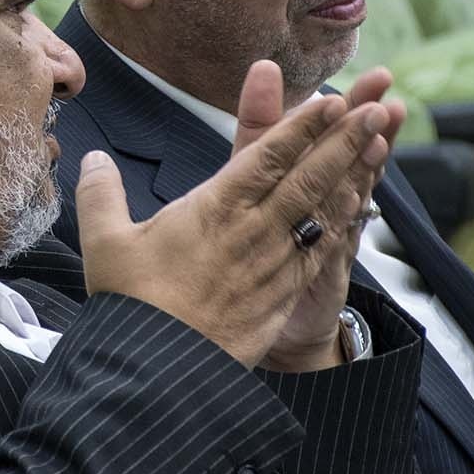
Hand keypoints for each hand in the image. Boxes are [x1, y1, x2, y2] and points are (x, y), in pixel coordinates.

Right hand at [76, 61, 392, 367]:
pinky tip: (356, 208)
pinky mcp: (281, 296)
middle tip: (375, 107)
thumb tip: (92, 158)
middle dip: (344, 140)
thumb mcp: (105, 242)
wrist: (161, 372)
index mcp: (215, 209)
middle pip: (308, 177)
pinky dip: (342, 223)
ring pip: (322, 211)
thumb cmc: (133, 304)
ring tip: (380, 145)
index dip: (301, 127)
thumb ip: (101, 193)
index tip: (331, 101)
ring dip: (353, 175)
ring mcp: (273, 265)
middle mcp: (253, 232)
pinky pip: (320, 251)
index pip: (268, 157)